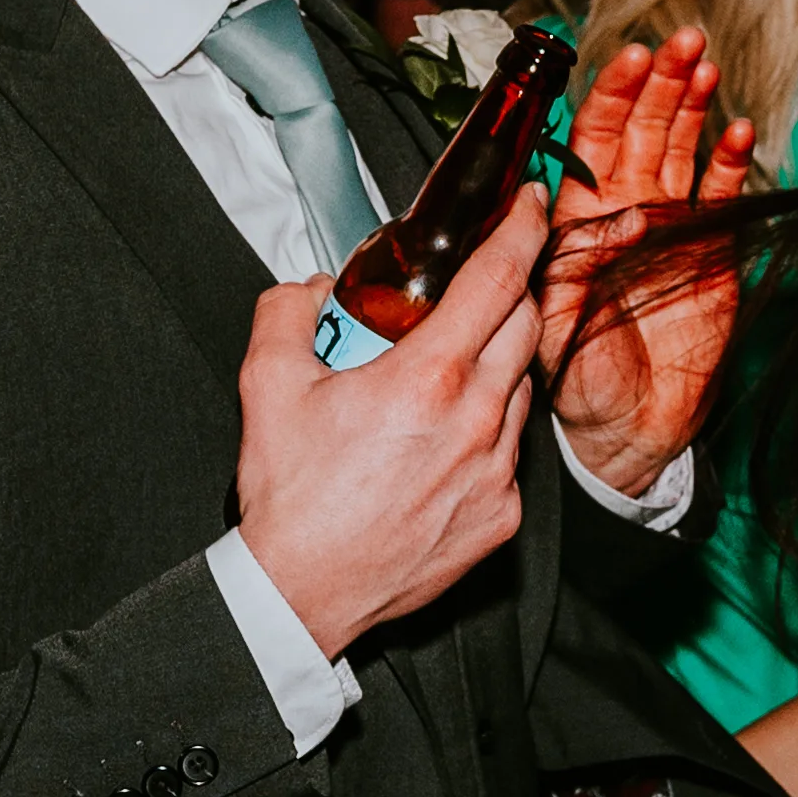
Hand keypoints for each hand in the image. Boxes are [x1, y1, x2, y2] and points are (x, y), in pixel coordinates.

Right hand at [237, 181, 545, 653]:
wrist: (302, 592)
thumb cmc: (290, 497)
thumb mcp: (265, 384)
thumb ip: (288, 312)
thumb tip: (314, 288)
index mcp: (427, 379)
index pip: (497, 278)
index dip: (521, 228)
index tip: (531, 204)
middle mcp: (477, 422)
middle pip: (524, 326)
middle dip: (508, 293)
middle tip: (474, 288)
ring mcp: (497, 473)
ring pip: (519, 391)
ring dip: (492, 368)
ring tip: (439, 378)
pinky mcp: (502, 516)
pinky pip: (510, 453)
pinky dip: (484, 433)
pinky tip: (439, 444)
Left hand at [544, 30, 758, 497]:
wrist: (630, 427)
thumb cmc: (581, 380)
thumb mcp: (553, 326)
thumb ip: (562, 273)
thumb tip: (581, 223)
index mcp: (579, 218)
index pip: (593, 139)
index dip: (612, 96)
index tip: (630, 60)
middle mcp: (626, 210)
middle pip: (644, 128)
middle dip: (661, 83)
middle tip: (680, 44)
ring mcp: (674, 226)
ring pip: (683, 148)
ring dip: (695, 106)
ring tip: (707, 67)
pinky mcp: (714, 250)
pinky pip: (724, 196)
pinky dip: (734, 163)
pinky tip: (742, 132)